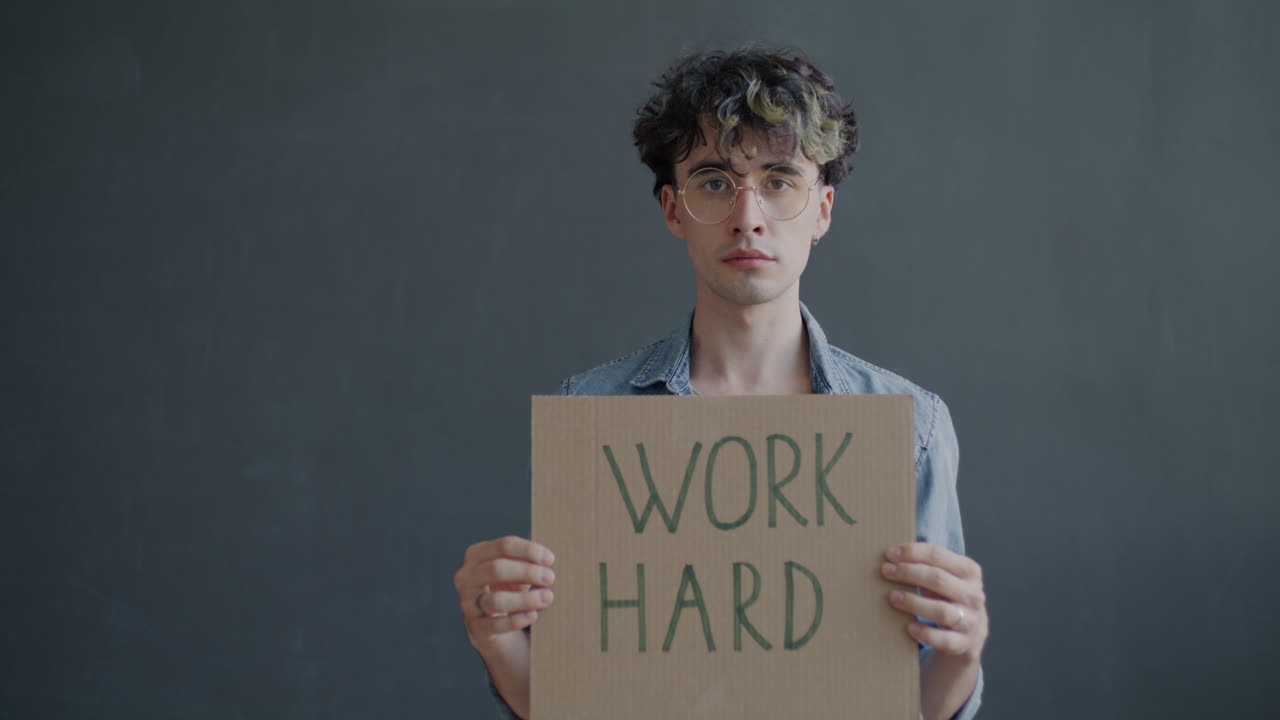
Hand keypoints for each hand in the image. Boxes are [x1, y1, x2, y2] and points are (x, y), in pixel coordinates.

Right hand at [454, 536, 556, 644]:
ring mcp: (469, 604)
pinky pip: (496, 625)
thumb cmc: (510, 588)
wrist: (496, 624)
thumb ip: (530, 561)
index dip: (528, 551)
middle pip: (496, 569)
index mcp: (477, 555)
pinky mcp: (477, 628)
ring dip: (525, 599)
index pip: (503, 546)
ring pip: (495, 600)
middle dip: (526, 572)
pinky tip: (533, 615)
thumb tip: (550, 561)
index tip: (550, 559)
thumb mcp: (517, 570)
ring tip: (547, 598)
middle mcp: (467, 577)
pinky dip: (517, 620)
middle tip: (550, 578)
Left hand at [881, 542, 986, 661]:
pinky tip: (909, 627)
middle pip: (938, 579)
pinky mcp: (965, 644)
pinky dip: (925, 633)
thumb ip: (926, 565)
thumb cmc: (948, 600)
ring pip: (941, 610)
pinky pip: (944, 639)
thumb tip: (892, 554)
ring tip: (893, 597)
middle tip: (886, 572)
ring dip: (914, 602)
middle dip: (908, 573)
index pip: (938, 555)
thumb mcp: (945, 579)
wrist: (969, 637)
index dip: (912, 552)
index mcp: (969, 571)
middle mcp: (974, 595)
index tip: (889, 554)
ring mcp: (971, 620)